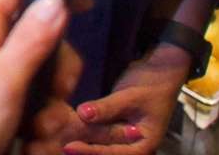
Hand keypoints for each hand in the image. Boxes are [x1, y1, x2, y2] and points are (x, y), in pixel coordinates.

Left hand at [0, 0, 74, 154]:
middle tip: (60, 92)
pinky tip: (34, 143)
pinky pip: (32, 105)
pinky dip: (39, 124)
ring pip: (41, 77)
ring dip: (51, 107)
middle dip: (58, 68)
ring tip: (40, 132)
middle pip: (39, 36)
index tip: (82, 8)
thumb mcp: (3, 79)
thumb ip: (31, 38)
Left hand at [66, 42, 191, 153]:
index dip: (91, 152)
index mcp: (143, 146)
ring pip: (100, 145)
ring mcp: (123, 138)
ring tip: (57, 140)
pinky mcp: (114, 128)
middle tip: (59, 146)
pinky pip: (98, 134)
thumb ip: (108, 107)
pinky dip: (84, 132)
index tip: (69, 147)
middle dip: (84, 150)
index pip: (114, 154)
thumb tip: (83, 114)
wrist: (161, 72)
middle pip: (105, 153)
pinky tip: (66, 130)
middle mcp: (133, 147)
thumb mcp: (131, 96)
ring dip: (82, 142)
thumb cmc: (152, 85)